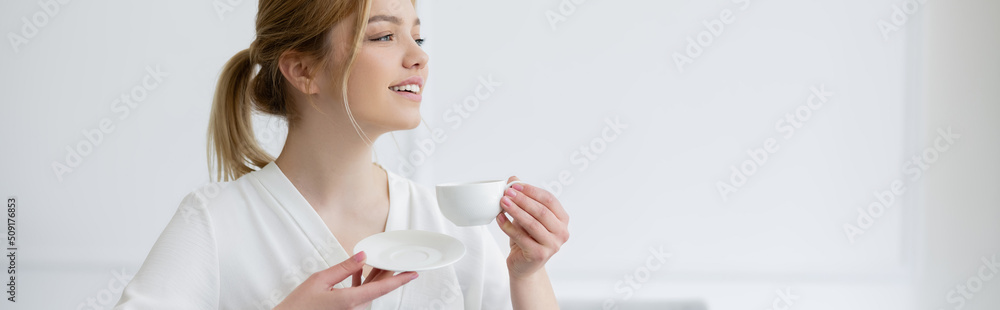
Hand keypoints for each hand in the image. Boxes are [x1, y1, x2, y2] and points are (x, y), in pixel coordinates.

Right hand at [273, 251, 417, 309]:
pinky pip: (361, 296)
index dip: (400, 280)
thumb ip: (344, 267)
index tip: (413, 273)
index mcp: (350, 300)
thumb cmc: (300, 305)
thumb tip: (362, 256)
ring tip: (380, 262)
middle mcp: (355, 308)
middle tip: (398, 260)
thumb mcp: (320, 280)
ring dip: (376, 277)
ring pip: (370, 292)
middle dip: (389, 274)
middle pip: (378, 289)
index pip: (381, 288)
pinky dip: (362, 283)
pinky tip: (360, 272)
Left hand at [495, 176, 569, 278]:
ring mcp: (552, 245)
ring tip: (502, 202)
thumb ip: (523, 197)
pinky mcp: (539, 255)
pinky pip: (521, 237)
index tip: (515, 185)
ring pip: (532, 224)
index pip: (549, 200)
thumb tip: (514, 178)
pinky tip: (499, 218)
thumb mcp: (527, 215)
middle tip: (506, 192)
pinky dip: (508, 226)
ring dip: (515, 211)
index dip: (532, 191)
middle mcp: (562, 232)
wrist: (524, 266)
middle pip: (541, 211)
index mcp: (562, 219)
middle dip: (522, 200)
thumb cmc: (527, 238)